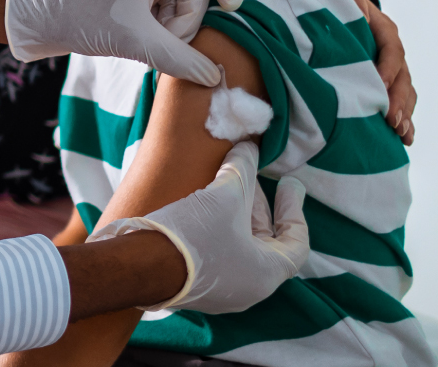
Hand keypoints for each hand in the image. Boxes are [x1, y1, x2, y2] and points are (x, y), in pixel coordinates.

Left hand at [5, 0, 243, 85]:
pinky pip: (161, 0)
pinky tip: (136, 36)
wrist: (37, 16)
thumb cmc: (82, 18)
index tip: (228, 8)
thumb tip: (213, 77)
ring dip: (169, 24)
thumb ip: (180, 59)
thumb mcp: (136, 41)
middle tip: (160, 39)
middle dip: (185, 17)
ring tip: (142, 40)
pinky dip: (156, 21)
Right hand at [88, 142, 307, 313]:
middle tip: (252, 175)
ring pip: (239, 246)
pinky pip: (217, 254)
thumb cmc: (194, 236)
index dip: (295, 209)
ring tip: (226, 184)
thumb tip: (249, 146)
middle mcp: (248, 289)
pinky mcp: (195, 285)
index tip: (290, 184)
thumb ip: (243, 169)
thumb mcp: (225, 195)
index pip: (296, 242)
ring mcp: (220, 291)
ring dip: (236, 214)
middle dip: (258, 205)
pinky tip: (204, 204)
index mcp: (266, 274)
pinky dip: (219, 228)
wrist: (140, 266)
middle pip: (265, 241)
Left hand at [342, 0, 414, 144]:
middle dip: (398, 99)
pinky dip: (404, 118)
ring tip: (401, 134)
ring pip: (406, 91)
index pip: (392, 49)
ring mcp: (390, 66)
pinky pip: (400, 99)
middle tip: (392, 120)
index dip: (387, 68)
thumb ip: (350, 9)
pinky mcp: (385, 80)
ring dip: (404, 113)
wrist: (332, 5)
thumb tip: (357, 21)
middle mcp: (391, 48)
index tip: (379, 85)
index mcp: (383, 27)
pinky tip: (405, 137)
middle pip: (402, 75)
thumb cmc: (333, 3)